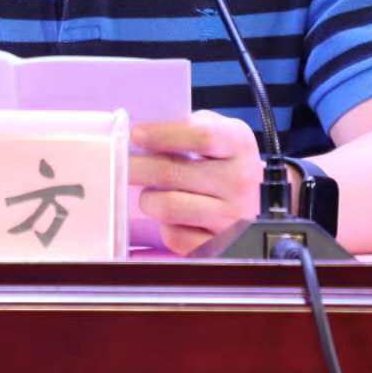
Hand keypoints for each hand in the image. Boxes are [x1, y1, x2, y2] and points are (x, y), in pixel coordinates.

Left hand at [130, 110, 262, 254]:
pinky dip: (165, 226)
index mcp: (239, 144)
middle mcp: (240, 180)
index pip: (200, 136)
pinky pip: (173, 236)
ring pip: (166, 205)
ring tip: (151, 193)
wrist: (249, 201)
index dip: (162, 134)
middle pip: (171, 172)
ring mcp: (231, 216)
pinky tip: (171, 217)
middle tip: (122, 166)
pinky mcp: (217, 246)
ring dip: (149, 199)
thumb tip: (141, 132)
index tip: (136, 134)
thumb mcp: (217, 133)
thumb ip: (186, 126)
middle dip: (136, 168)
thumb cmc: (222, 163)